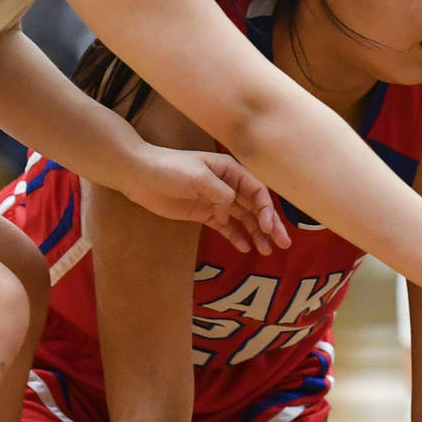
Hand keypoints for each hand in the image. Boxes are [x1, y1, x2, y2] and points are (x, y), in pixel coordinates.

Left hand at [117, 146, 290, 254]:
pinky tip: (246, 248)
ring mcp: (216, 201)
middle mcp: (228, 185)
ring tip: (266, 252)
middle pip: (255, 207)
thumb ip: (220, 193)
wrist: (139, 175)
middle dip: (270, 226)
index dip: (266, 209)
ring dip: (256, 234)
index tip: (267, 227)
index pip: (257, 191)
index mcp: (230, 171)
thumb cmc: (169, 168)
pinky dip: (236, 237)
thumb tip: (232, 210)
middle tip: (282, 244)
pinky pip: (225, 227)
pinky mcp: (204, 213)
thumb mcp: (198, 177)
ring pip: (243, 219)